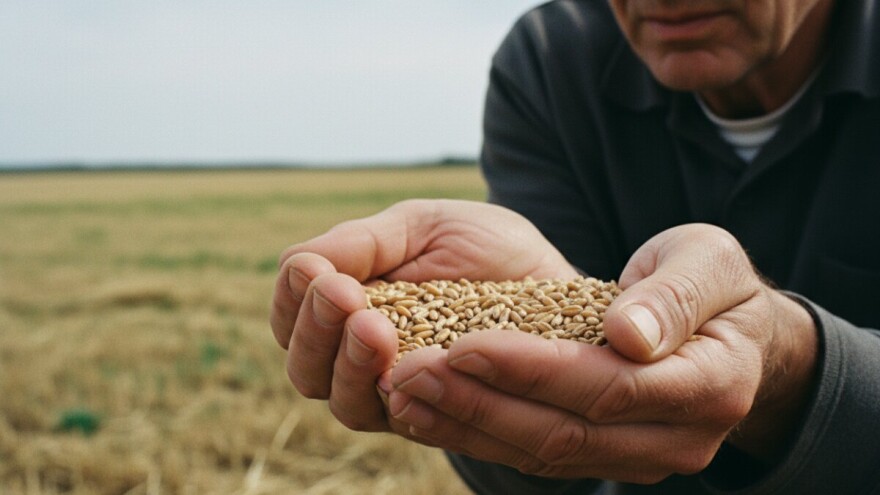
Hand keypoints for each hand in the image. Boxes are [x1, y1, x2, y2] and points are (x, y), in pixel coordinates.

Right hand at [270, 199, 576, 436]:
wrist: (553, 278)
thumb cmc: (485, 247)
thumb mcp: (423, 226)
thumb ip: (361, 243)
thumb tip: (300, 265)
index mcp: (350, 303)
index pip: (293, 314)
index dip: (296, 297)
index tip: (322, 272)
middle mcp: (364, 354)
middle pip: (306, 367)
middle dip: (318, 331)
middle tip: (346, 297)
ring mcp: (399, 389)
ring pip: (344, 401)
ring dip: (350, 365)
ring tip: (376, 329)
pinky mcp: (439, 415)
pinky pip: (404, 420)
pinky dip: (398, 397)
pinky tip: (408, 372)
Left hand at [386, 224, 817, 481]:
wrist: (734, 333)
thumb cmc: (717, 284)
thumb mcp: (711, 264)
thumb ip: (676, 295)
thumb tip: (630, 334)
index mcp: (709, 384)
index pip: (606, 385)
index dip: (532, 370)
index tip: (464, 344)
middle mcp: (675, 436)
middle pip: (564, 432)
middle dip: (480, 404)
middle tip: (410, 373)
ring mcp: (639, 456)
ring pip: (542, 454)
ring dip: (468, 425)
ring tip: (403, 393)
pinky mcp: (607, 457)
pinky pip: (538, 455)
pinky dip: (482, 435)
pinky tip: (432, 412)